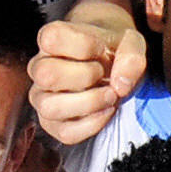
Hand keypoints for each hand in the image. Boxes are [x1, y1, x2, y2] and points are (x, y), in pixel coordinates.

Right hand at [29, 0, 146, 148]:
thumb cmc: (113, 48)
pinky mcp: (52, 123)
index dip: (83, 45)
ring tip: (110, 95)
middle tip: (105, 74)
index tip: (101, 48)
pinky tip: (107, 110)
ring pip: (50, 108)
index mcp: (51, 39)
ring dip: (89, 104)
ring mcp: (42, 97)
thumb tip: (120, 86)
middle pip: (46, 75)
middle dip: (85, 76)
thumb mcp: (130, 41)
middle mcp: (39, 67)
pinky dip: (92, 124)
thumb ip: (131, 55)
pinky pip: (65, 133)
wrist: (111, 62)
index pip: (51, 39)